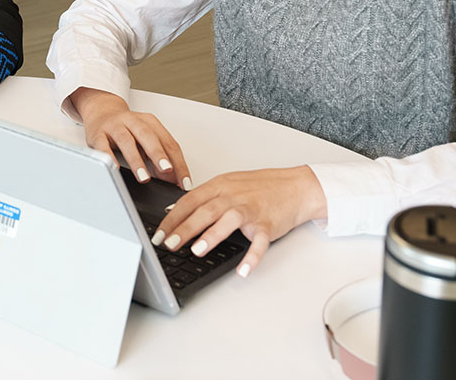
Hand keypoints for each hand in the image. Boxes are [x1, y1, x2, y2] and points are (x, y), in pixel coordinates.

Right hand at [71, 87, 190, 188]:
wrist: (102, 111)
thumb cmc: (128, 129)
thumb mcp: (146, 140)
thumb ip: (159, 158)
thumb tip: (172, 180)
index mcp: (150, 122)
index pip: (169, 143)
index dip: (178, 163)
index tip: (183, 182)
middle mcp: (133, 121)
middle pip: (148, 136)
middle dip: (159, 155)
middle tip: (167, 171)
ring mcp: (115, 127)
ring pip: (126, 141)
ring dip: (136, 160)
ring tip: (144, 178)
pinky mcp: (98, 134)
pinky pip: (103, 146)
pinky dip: (109, 157)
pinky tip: (116, 168)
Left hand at [154, 166, 326, 276]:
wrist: (297, 187)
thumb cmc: (262, 187)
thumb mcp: (229, 184)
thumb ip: (204, 197)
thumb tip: (176, 209)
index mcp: (221, 186)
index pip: (190, 201)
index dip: (172, 217)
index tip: (158, 233)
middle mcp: (234, 197)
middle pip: (205, 211)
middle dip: (184, 228)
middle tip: (167, 244)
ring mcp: (251, 211)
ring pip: (228, 221)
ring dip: (212, 235)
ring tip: (196, 250)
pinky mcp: (268, 225)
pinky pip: (259, 242)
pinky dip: (251, 257)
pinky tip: (242, 270)